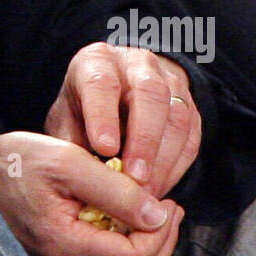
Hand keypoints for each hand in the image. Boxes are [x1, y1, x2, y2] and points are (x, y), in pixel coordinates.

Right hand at [0, 131, 183, 255]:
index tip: (166, 201)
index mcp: (61, 246)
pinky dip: (122, 254)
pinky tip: (122, 223)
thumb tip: (158, 214)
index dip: (161, 234)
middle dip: (161, 246)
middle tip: (169, 210)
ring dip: (145, 252)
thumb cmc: (9, 163)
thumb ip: (115, 188)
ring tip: (150, 214)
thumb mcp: (64, 160)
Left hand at [45, 42, 201, 198]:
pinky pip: (191, 137)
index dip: (103, 116)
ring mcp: (169, 83)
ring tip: (146, 193)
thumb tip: (80, 179)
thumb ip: (71, 145)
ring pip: (176, 116)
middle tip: (135, 178)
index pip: (102, 82)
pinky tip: (160, 188)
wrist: (113, 96)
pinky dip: (176, 167)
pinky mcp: (189, 107)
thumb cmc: (82, 110)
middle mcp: (137, 65)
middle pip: (149, 93)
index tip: (104, 149)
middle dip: (144, 139)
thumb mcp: (65, 120)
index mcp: (97, 61)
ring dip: (163, 160)